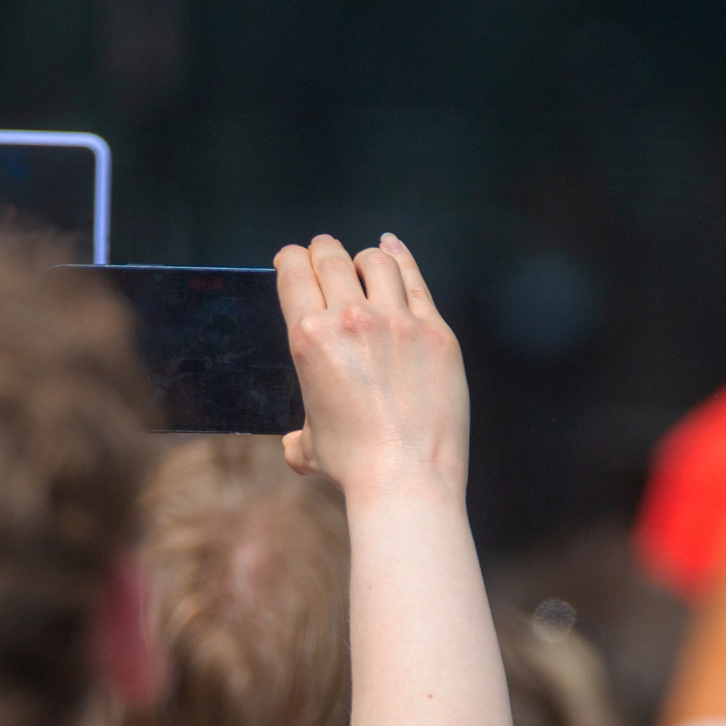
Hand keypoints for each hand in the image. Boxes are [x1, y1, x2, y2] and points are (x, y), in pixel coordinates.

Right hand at [275, 233, 468, 501]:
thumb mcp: (310, 448)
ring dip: (364, 258)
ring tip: (364, 263)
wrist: (407, 477)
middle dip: (322, 249)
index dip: (290, 258)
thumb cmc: (354, 467)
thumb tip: (293, 444)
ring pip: (377, 262)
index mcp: (308, 338)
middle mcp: (350, 319)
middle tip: (322, 249)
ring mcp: (397, 321)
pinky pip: (414, 280)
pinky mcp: (435, 330)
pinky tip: (393, 249)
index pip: (293, 273)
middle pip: (332, 259)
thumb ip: (298, 436)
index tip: (292, 258)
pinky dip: (400, 258)